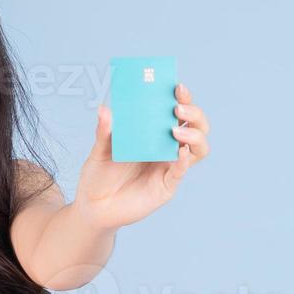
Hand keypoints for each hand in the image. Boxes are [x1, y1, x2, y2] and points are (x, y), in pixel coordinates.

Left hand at [76, 84, 211, 228]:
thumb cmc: (99, 175)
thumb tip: (104, 110)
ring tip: (176, 131)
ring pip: (199, 148)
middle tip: (177, 108)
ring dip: (194, 136)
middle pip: (196, 126)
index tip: (177, 87)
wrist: (94, 206)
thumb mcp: (99, 150)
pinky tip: (179, 152)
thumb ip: (103, 132)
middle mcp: (166, 147)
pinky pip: (182, 171)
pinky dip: (184, 160)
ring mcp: (169, 166)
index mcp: (153, 132)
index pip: (177, 111)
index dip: (183, 98)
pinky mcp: (167, 185)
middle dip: (194, 113)